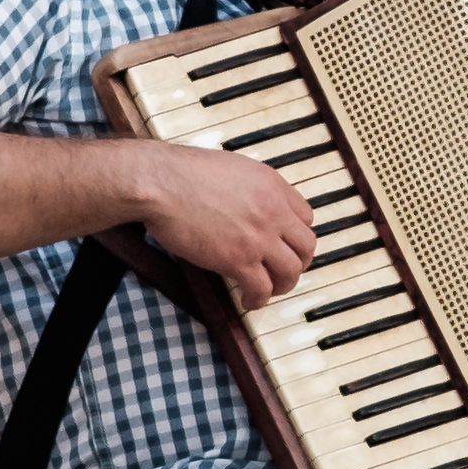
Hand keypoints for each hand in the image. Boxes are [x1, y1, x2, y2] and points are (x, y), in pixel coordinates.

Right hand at [139, 141, 321, 306]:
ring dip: (282, 284)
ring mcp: (258, 237)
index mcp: (272, 185)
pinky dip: (258, 299)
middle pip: (306, 246)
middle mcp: (273, 211)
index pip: (306, 216)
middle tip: (282, 270)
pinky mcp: (238, 259)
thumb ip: (249, 188)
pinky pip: (262, 288)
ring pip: (291, 271)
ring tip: (268, 289)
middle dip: (298, 262)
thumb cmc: (181, 173)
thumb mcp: (231, 168)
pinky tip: (248, 299)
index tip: (284, 244)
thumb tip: (247, 205)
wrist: (161, 182)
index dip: (295, 235)